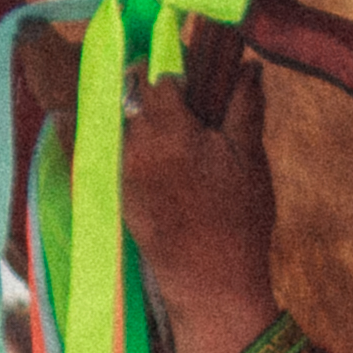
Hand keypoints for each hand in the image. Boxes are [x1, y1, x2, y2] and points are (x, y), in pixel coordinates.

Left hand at [111, 60, 280, 352]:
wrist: (211, 288)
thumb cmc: (238, 224)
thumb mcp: (250, 159)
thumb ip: (245, 105)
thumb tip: (247, 64)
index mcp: (166, 128)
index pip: (155, 72)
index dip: (172, 65)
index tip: (190, 68)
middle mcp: (131, 144)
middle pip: (126, 91)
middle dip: (149, 86)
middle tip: (180, 96)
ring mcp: (116, 170)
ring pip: (112, 119)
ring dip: (132, 112)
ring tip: (165, 126)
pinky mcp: (111, 193)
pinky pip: (102, 149)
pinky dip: (117, 139)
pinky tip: (147, 152)